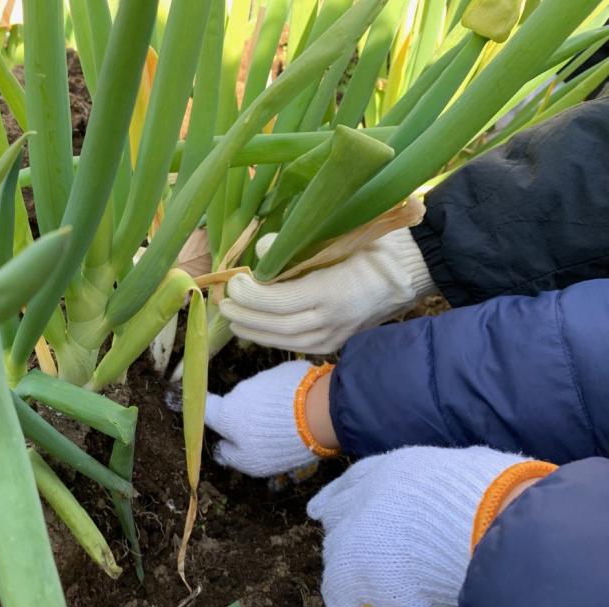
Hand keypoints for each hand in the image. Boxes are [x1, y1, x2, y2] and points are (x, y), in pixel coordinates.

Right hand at [204, 361, 336, 477]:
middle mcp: (240, 391)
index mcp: (227, 414)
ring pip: (261, 394)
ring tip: (291, 424)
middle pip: (238, 404)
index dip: (202, 411)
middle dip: (248, 416)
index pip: (205, 408)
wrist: (318, 412)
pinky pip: (280, 385)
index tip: (204, 413)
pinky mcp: (285, 370)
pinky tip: (303, 410)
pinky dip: (287, 396)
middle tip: (267, 435)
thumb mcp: (251, 462)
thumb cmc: (278, 443)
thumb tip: (222, 448)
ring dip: (269, 407)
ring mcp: (263, 377)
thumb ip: (231, 455)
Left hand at [220, 229, 435, 353]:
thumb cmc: (372, 247)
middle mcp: (333, 320)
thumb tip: (261, 251)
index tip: (234, 280)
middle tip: (222, 300)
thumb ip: (297, 245)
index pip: (281, 302)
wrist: (408, 273)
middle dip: (245, 315)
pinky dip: (269, 336)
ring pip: (283, 341)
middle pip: (277, 327)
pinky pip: (294, 344)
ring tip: (230, 314)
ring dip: (252, 329)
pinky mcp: (333, 343)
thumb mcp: (339, 237)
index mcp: (334, 292)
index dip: (252, 295)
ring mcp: (334, 336)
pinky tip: (251, 326)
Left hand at [307, 446, 540, 606]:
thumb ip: (447, 487)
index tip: (319, 510)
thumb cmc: (489, 500)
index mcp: (393, 470)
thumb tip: (464, 491)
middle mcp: (365, 497)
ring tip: (370, 592)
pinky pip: (340, 599)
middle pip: (338, 518)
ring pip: (336, 556)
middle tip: (357, 558)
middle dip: (345, 536)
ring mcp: (353, 533)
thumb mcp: (463, 475)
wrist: (482, 522)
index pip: (353, 482)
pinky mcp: (351, 572)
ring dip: (352, 575)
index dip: (337, 498)